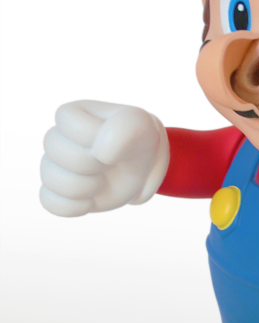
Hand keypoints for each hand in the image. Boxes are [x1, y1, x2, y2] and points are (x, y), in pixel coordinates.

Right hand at [40, 100, 168, 216]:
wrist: (143, 168)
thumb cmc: (139, 142)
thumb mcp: (143, 125)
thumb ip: (125, 128)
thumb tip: (102, 153)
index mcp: (72, 115)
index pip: (71, 124)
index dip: (98, 137)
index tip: (114, 140)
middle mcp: (57, 138)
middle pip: (57, 151)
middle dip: (92, 162)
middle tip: (110, 163)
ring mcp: (53, 166)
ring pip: (51, 179)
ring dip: (86, 187)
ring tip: (102, 181)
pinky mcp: (56, 193)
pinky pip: (52, 203)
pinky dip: (76, 206)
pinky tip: (92, 199)